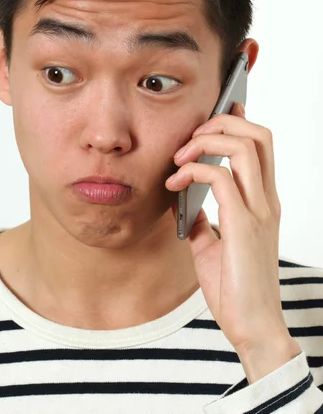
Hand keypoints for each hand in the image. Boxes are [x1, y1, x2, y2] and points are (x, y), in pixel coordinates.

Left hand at [165, 102, 291, 355]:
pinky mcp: (245, 225)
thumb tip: (184, 203)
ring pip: (245, 147)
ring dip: (206, 141)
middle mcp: (266, 200)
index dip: (239, 121)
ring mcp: (259, 210)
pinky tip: (175, 184)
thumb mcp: (212, 246)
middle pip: (258, 135)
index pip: (261, 145)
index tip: (214, 114)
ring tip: (180, 157)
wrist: (252, 327)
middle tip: (190, 138)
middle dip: (221, 122)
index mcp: (262, 201)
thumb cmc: (235, 288)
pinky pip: (222, 178)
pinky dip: (194, 172)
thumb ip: (203, 220)